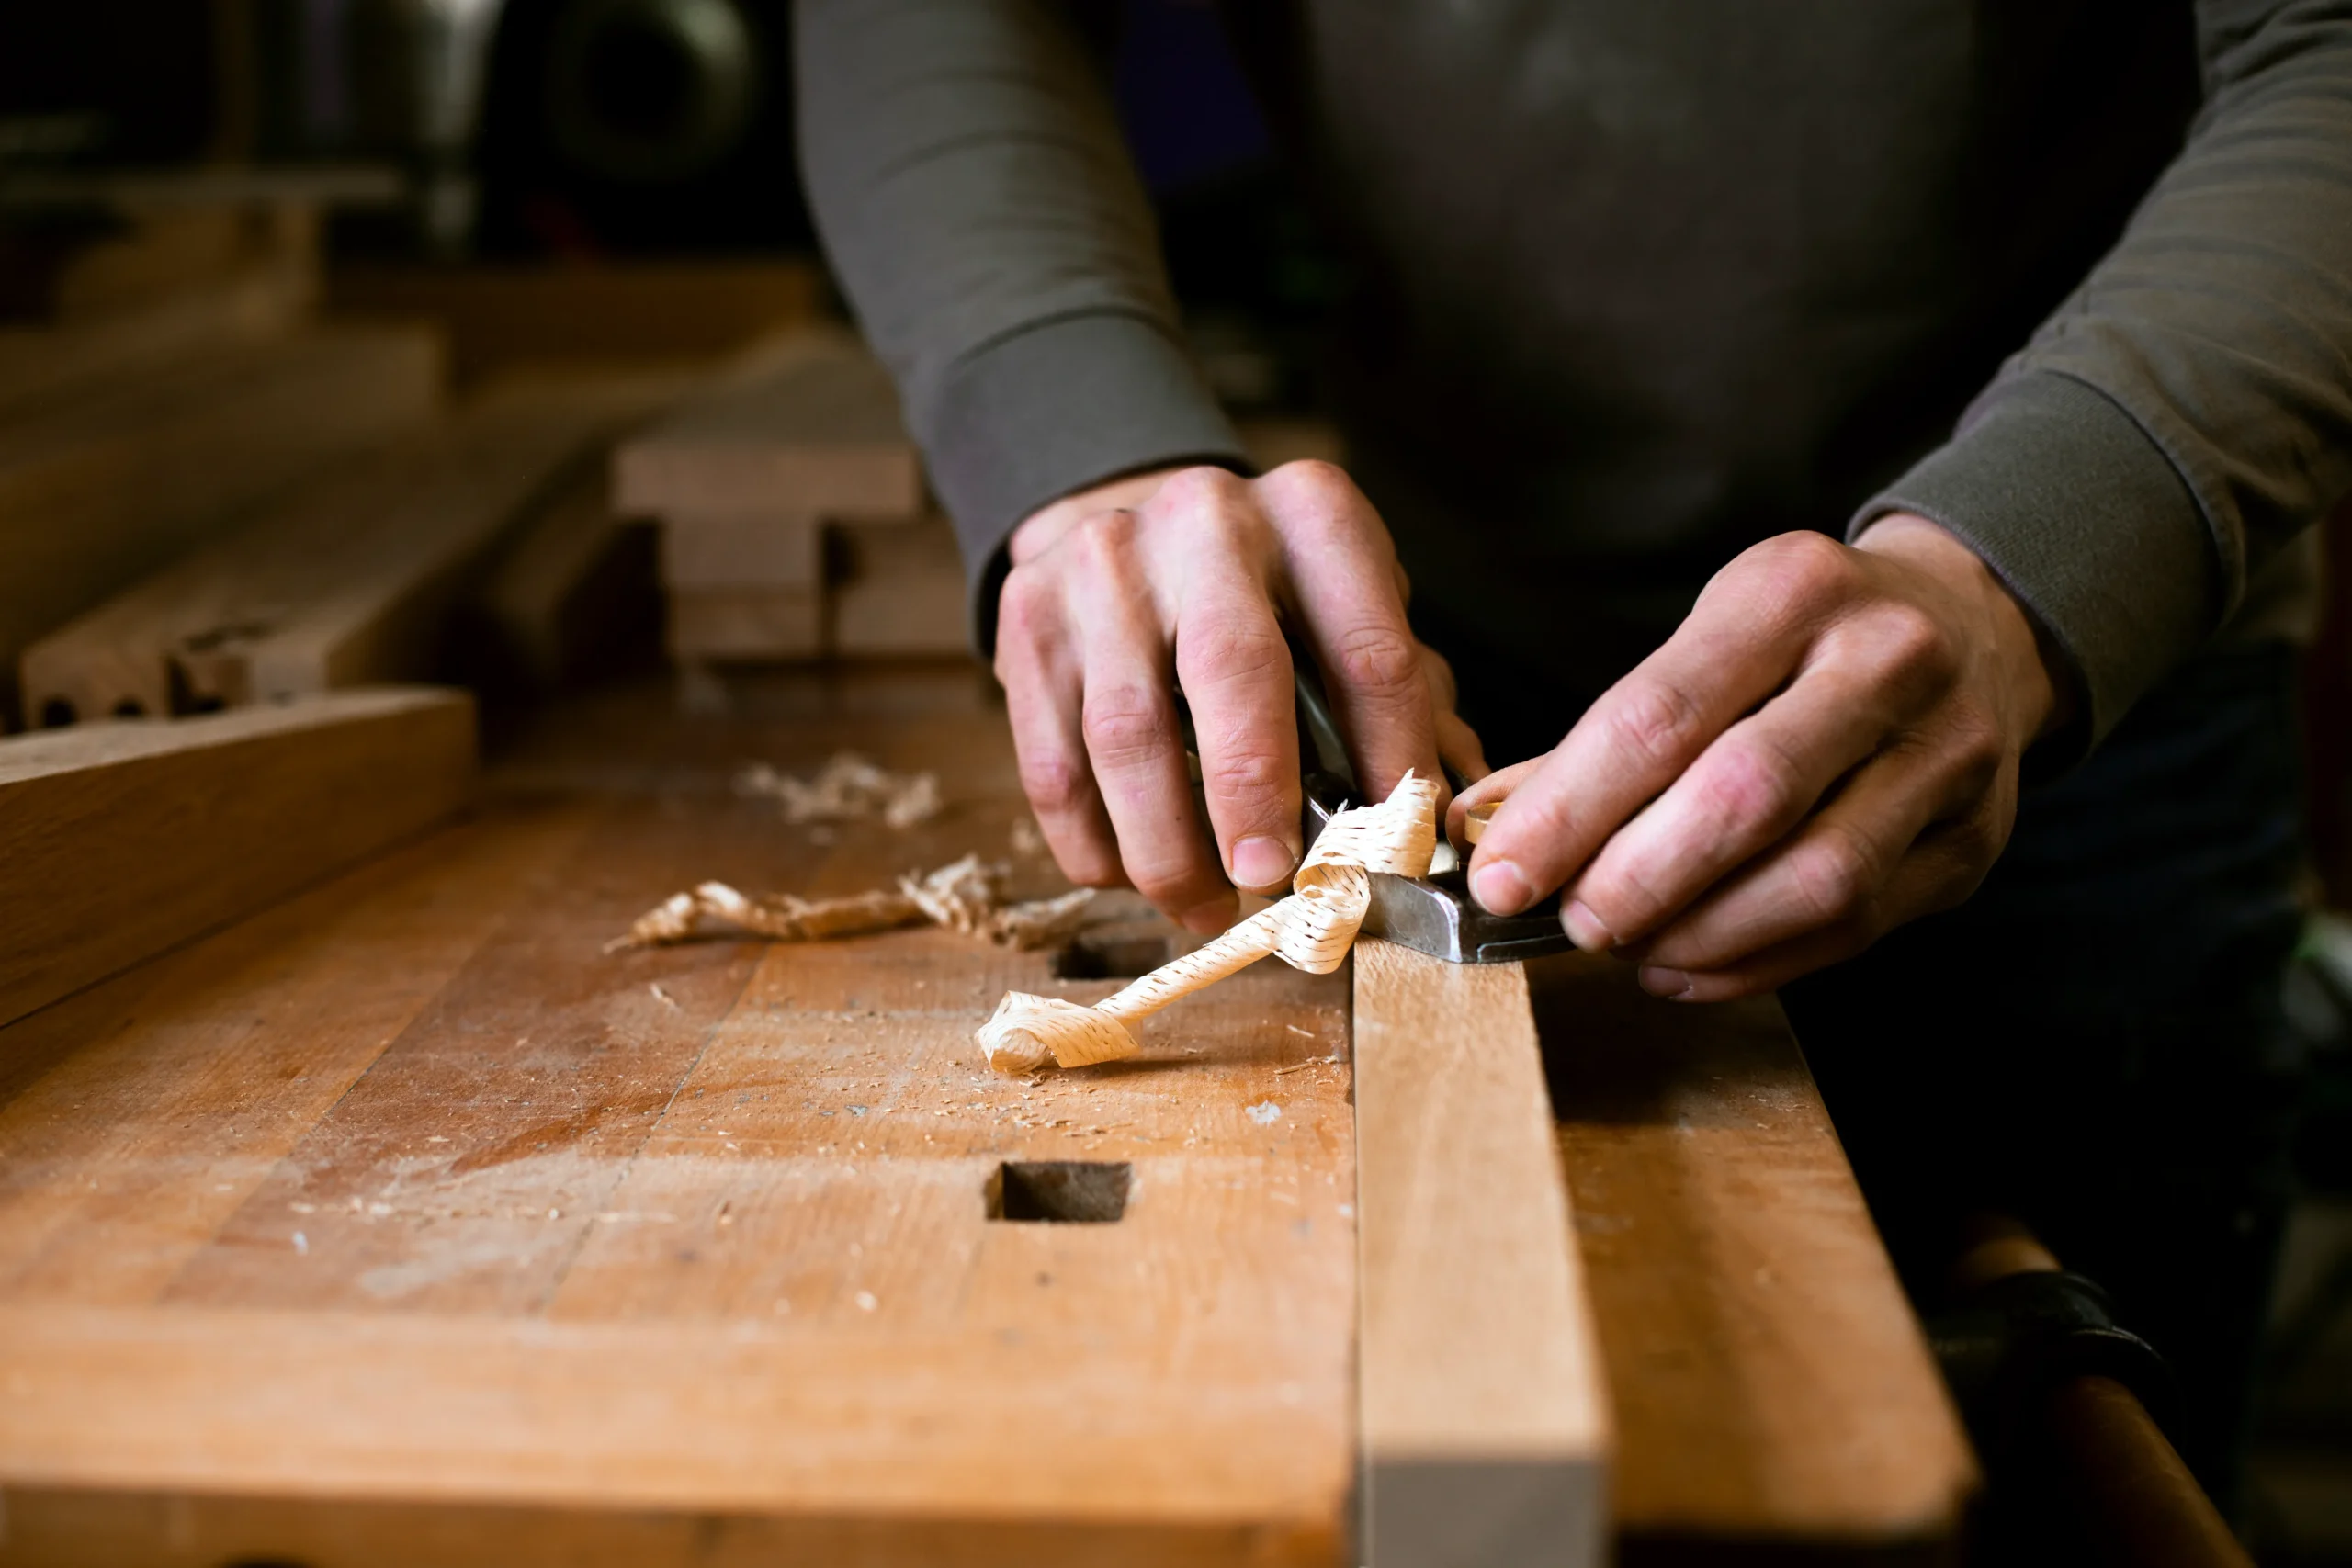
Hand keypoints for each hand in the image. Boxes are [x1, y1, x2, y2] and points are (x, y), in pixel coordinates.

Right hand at [996, 462, 1487, 931]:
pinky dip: (1090, 842)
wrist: (1129, 527)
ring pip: (1125, 731)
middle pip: (1231, 672)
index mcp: (1312, 514)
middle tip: (1273, 881)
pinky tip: (1129, 876)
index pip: (1368, 649)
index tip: (1395, 850)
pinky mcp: (1026, 618)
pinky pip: (1052, 760)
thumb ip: (1408, 706)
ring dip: (1167, 846)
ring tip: (1204, 906)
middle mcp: (1205, 520)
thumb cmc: (1268, 599)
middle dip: (1254, 795)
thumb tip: (1463, 817)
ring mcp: (1102, 565)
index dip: (1389, 761)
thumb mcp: (1350, 614)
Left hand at [1454, 516, 2069, 999]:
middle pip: (1744, 796)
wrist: (1976, 628)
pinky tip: (1685, 965)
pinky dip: (1753, 963)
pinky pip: (1856, 927)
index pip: (1661, 714)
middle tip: (1572, 922)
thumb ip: (1599, 738)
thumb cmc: (1804, 643)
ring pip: (1815, 876)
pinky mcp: (1973, 839)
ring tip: (1628, 947)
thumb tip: (1488, 826)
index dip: (1569, 809)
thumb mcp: (1708, 641)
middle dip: (1635, 878)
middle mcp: (1887, 660)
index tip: (1502, 874)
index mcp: (1795, 589)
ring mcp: (1948, 753)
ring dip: (1698, 933)